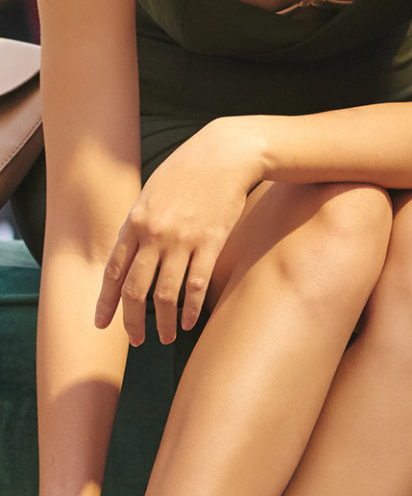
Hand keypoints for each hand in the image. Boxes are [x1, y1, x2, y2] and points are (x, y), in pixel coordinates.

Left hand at [95, 119, 261, 345]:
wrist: (225, 154)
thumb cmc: (188, 172)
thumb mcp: (152, 194)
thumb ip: (140, 225)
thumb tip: (132, 254)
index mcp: (135, 223)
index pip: (114, 272)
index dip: (107, 302)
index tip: (102, 324)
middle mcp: (155, 235)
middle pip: (136, 289)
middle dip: (133, 320)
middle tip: (137, 341)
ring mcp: (183, 241)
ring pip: (167, 293)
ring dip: (166, 322)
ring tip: (168, 338)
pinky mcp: (212, 243)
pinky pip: (198, 284)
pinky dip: (193, 308)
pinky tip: (192, 322)